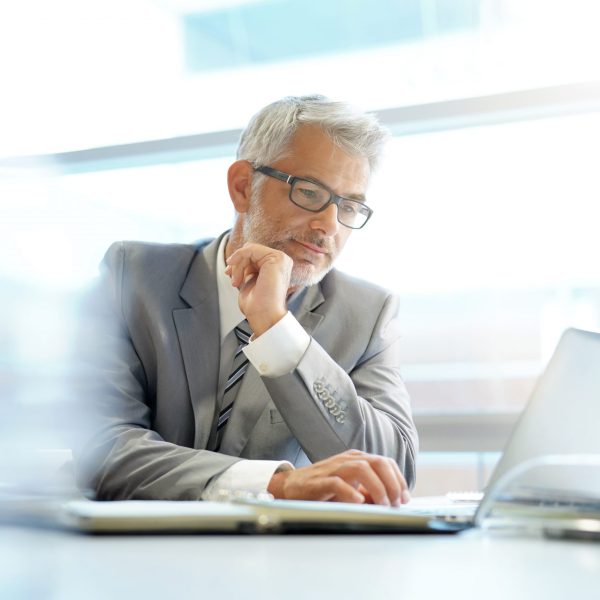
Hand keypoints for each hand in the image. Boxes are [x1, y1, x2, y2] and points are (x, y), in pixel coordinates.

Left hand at [225, 243, 291, 336]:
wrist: (264, 316)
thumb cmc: (257, 305)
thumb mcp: (249, 281)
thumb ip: (247, 268)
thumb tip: (236, 259)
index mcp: (276, 267)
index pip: (254, 254)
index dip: (239, 262)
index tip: (230, 275)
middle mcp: (281, 261)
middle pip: (251, 250)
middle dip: (238, 263)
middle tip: (234, 279)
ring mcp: (281, 259)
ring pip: (250, 249)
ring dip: (238, 265)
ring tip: (237, 281)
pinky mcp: (277, 259)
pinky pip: (251, 249)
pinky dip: (239, 258)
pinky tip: (236, 271)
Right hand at [267, 449, 410, 505]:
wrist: (291, 486)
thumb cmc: (323, 488)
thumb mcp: (351, 488)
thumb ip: (370, 492)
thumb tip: (392, 501)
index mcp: (357, 459)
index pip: (385, 462)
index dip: (398, 479)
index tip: (404, 498)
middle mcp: (347, 460)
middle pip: (377, 462)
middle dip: (392, 483)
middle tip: (396, 503)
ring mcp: (334, 468)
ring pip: (361, 468)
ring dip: (377, 487)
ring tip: (382, 504)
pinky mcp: (320, 481)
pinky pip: (337, 482)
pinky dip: (350, 492)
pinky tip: (359, 502)